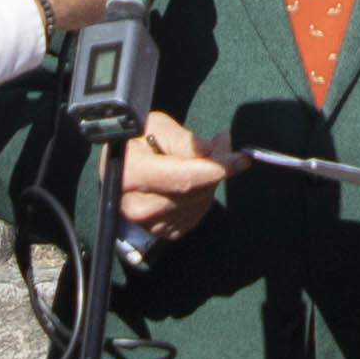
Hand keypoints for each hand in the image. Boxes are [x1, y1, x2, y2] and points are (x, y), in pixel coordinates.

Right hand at [114, 111, 233, 246]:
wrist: (117, 172)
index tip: (242, 158)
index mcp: (131, 176)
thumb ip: (182, 139)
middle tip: (222, 144)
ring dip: (210, 180)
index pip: (186, 178)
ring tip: (202, 158)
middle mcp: (139, 206)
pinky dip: (201, 195)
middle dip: (217, 167)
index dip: (218, 168)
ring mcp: (151, 224)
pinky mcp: (163, 232)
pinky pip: (196, 213)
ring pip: (200, 202)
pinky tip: (193, 179)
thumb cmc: (134, 143)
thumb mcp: (152, 126)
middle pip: (197, 190)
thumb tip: (210, 152)